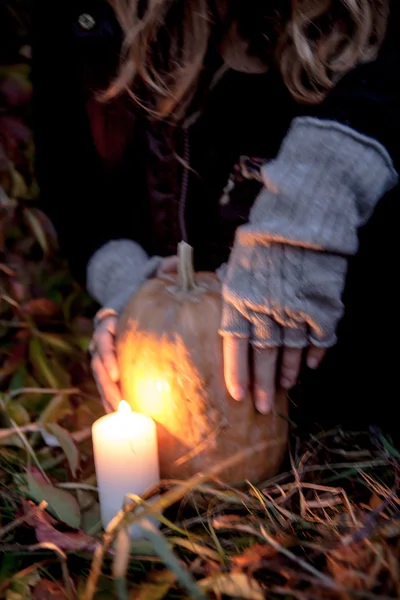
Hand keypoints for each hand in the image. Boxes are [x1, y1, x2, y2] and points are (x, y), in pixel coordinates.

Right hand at [90, 256, 177, 411]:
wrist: (140, 301)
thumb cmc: (151, 290)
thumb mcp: (157, 277)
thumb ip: (166, 269)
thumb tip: (175, 262)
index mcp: (111, 317)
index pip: (102, 333)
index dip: (106, 351)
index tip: (116, 368)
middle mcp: (105, 337)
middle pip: (98, 361)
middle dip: (106, 382)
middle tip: (120, 400)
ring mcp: (109, 354)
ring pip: (102, 377)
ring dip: (109, 395)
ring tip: (122, 413)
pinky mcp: (118, 368)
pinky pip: (112, 385)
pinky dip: (116, 399)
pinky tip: (128, 417)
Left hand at [220, 232, 347, 413]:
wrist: (302, 217)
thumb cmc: (263, 237)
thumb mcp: (238, 262)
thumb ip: (233, 293)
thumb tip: (230, 318)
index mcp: (239, 298)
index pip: (234, 344)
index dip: (236, 372)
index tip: (237, 396)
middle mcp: (265, 309)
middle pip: (263, 355)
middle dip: (262, 384)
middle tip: (262, 407)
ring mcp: (295, 309)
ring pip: (291, 350)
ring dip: (287, 371)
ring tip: (284, 386)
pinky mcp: (321, 306)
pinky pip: (319, 338)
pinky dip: (315, 353)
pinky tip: (311, 365)